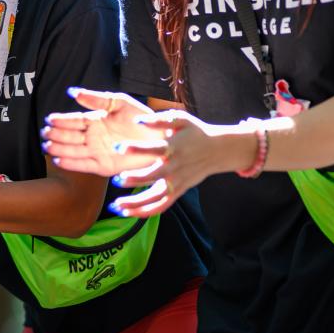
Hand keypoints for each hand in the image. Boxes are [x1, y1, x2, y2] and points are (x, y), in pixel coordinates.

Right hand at [42, 88, 169, 176]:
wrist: (160, 138)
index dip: (61, 120)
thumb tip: (73, 92)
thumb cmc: (141, 118)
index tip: (49, 119)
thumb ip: (97, 99)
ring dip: (60, 149)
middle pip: (71, 136)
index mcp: (96, 120)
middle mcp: (94, 137)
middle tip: (44, 134)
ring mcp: (98, 152)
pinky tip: (59, 160)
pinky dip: (71, 164)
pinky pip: (84, 165)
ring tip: (47, 147)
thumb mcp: (119, 103)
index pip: (75, 120)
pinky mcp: (104, 166)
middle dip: (57, 135)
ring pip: (74, 150)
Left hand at [110, 110, 252, 217]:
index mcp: (173, 148)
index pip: (154, 149)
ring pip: (155, 197)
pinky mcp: (178, 191)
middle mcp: (174, 167)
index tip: (118, 147)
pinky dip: (145, 212)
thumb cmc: (195, 133)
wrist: (218, 151)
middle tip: (116, 180)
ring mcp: (177, 182)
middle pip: (153, 176)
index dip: (136, 148)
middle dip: (134, 179)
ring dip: (135, 203)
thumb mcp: (181, 120)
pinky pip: (161, 206)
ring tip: (115, 205)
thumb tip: (138, 120)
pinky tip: (128, 213)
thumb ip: (159, 120)